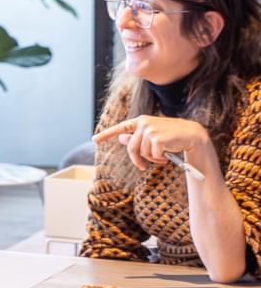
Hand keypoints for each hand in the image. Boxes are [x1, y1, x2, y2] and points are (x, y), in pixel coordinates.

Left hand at [93, 114, 210, 170]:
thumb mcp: (152, 136)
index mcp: (141, 121)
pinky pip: (152, 155)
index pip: (120, 128)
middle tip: (143, 167)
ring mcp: (149, 129)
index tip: (94, 140)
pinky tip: (167, 155)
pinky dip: (159, 159)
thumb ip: (136, 137)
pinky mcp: (156, 138)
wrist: (193, 135)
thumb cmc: (172, 137)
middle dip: (138, 160)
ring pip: (142, 153)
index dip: (106, 135)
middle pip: (131, 148)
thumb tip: (121, 138)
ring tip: (163, 156)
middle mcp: (143, 123)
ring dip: (152, 159)